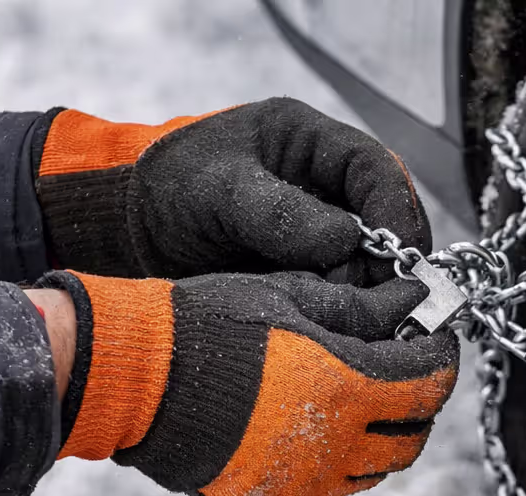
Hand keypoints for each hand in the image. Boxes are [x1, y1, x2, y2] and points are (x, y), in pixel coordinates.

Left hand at [33, 97, 428, 282]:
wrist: (125, 234)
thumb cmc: (164, 192)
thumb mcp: (217, 191)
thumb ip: (278, 213)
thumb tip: (346, 242)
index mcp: (309, 143)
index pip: (376, 170)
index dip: (396, 211)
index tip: (400, 255)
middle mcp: (324, 186)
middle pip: (385, 223)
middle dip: (384, 263)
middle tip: (372, 299)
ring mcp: (318, 231)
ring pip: (368, 265)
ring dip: (362, 292)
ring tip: (333, 311)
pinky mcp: (307, 272)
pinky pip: (341, 292)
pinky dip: (340, 310)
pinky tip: (322, 323)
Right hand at [39, 269, 456, 495]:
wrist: (133, 379)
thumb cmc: (209, 325)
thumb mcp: (290, 299)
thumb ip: (361, 309)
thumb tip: (416, 304)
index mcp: (346, 389)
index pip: (430, 383)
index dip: (442, 357)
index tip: (436, 339)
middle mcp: (334, 448)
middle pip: (411, 441)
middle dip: (419, 407)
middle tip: (405, 374)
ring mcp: (302, 486)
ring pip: (372, 473)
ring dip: (380, 440)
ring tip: (358, 403)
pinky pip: (323, 491)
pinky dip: (333, 465)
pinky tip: (310, 431)